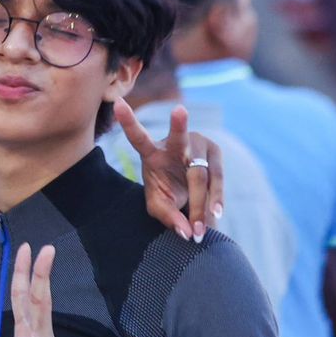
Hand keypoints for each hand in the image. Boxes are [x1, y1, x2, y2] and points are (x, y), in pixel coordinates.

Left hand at [115, 101, 225, 242]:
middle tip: (178, 110)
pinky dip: (215, 199)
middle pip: (177, 137)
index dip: (128, 122)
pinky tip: (215, 215)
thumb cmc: (168, 194)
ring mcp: (197, 144)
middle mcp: (175, 143)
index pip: (137, 138)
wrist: (190, 191)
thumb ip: (168, 219)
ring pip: (201, 172)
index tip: (118, 104)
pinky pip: (217, 179)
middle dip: (177, 123)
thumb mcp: (160, 207)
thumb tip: (186, 233)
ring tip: (200, 229)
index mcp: (152, 153)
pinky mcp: (215, 152)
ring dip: (202, 202)